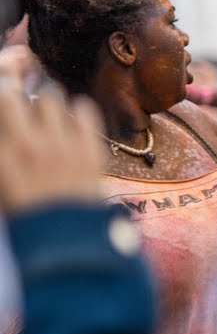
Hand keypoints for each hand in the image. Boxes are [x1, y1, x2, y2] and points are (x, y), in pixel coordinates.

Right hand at [0, 87, 105, 214]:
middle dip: (13, 100)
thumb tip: (7, 138)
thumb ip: (4, 152)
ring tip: (48, 120)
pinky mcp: (90, 147)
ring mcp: (62, 144)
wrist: (65, 237)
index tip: (6, 113)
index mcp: (3, 156)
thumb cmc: (26, 212)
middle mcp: (28, 145)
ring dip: (46, 106)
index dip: (1, 105)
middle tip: (20, 111)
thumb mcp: (1, 186)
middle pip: (13, 96)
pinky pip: (84, 108)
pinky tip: (73, 125)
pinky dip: (77, 112)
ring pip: (51, 97)